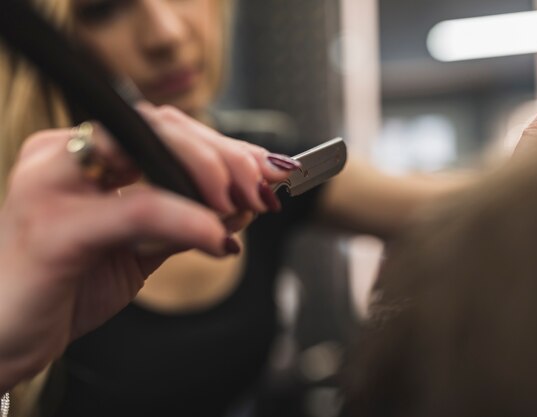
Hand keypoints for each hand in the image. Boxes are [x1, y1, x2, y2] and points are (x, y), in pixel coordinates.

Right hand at [0, 115, 296, 390]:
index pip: (164, 128)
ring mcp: (52, 185)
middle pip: (160, 127)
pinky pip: (137, 208)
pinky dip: (186, 219)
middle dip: (226, 155)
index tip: (270, 168)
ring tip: (247, 204)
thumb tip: (245, 203)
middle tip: (265, 188)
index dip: (224, 144)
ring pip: (148, 150)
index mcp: (82, 156)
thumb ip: (186, 220)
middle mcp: (62, 157)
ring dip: (211, 174)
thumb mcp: (138, 248)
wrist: (3, 337)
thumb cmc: (66, 287)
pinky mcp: (53, 228)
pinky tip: (218, 239)